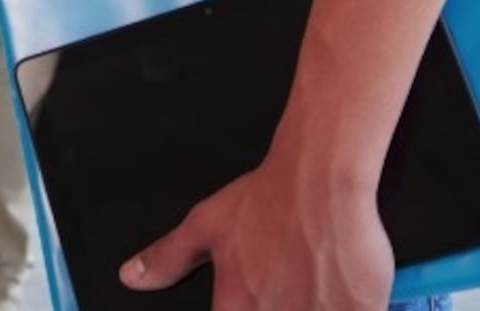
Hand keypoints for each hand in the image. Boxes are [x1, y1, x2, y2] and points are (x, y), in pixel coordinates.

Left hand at [122, 155, 392, 309]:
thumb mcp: (205, 225)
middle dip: (281, 308)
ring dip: (311, 306)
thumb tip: (132, 277)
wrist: (321, 180)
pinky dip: (347, 306)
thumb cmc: (269, 200)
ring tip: (311, 284)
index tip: (253, 301)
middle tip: (287, 288)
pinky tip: (338, 291)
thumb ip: (167, 258)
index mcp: (236, 307)